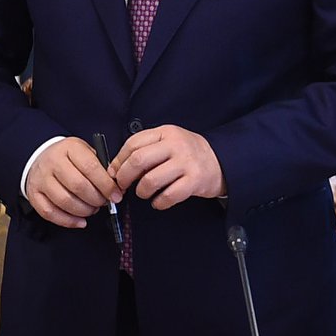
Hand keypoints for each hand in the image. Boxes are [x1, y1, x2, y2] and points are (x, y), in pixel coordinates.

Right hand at [25, 137, 118, 227]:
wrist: (42, 156)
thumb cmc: (69, 157)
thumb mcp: (86, 151)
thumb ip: (100, 166)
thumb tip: (115, 186)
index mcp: (70, 148)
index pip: (91, 168)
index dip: (106, 185)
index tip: (116, 195)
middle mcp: (53, 162)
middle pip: (78, 186)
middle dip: (96, 199)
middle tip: (104, 202)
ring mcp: (41, 179)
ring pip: (64, 201)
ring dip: (84, 210)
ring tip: (93, 209)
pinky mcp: (33, 194)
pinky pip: (49, 212)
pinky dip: (67, 221)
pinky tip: (80, 221)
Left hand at [111, 124, 225, 208]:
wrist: (221, 161)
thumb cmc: (187, 154)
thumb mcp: (168, 142)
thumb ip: (145, 150)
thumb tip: (115, 169)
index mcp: (166, 132)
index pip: (133, 144)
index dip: (118, 161)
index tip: (114, 173)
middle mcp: (176, 145)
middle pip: (138, 160)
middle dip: (124, 177)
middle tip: (123, 186)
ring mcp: (186, 163)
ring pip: (150, 181)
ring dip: (141, 191)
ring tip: (145, 193)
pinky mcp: (195, 181)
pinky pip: (168, 196)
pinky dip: (158, 203)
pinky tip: (159, 201)